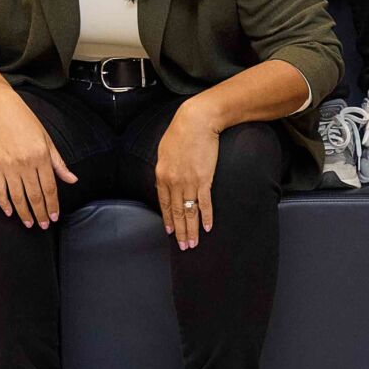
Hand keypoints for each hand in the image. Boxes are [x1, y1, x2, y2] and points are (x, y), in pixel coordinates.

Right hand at [0, 92, 76, 228]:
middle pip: (34, 195)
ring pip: (18, 196)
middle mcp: (26, 163)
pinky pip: (0, 189)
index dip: (52, 205)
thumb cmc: (26, 122)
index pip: (49, 187)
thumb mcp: (47, 140)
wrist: (0, 109)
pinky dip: (4, 203)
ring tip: (29, 223)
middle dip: (40, 213)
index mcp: (41, 156)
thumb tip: (72, 179)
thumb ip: (58, 163)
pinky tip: (9, 212)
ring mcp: (9, 166)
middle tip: (43, 225)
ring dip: (24, 213)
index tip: (54, 217)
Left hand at [155, 98, 221, 249]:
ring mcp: (189, 182)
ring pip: (190, 212)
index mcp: (161, 175)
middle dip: (180, 231)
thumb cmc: (180, 132)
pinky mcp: (204, 179)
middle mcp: (173, 182)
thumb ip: (164, 169)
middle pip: (177, 212)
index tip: (170, 232)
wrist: (197, 121)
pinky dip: (206, 217)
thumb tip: (165, 181)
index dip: (168, 219)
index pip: (165, 203)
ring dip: (191, 229)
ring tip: (193, 243)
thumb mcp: (164, 151)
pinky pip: (205, 203)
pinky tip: (207, 228)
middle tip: (183, 247)